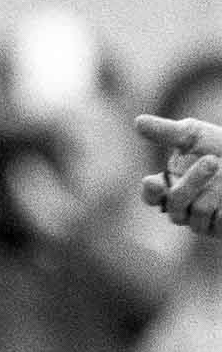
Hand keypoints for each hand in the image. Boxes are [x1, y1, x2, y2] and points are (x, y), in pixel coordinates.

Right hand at [136, 114, 221, 235]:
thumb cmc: (219, 145)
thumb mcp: (194, 135)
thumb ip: (166, 131)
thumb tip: (138, 122)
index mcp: (167, 185)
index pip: (151, 195)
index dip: (150, 192)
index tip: (152, 183)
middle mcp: (181, 207)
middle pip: (175, 203)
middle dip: (192, 181)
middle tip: (212, 160)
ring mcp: (202, 221)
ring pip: (197, 212)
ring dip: (214, 191)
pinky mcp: (221, 229)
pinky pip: (219, 222)